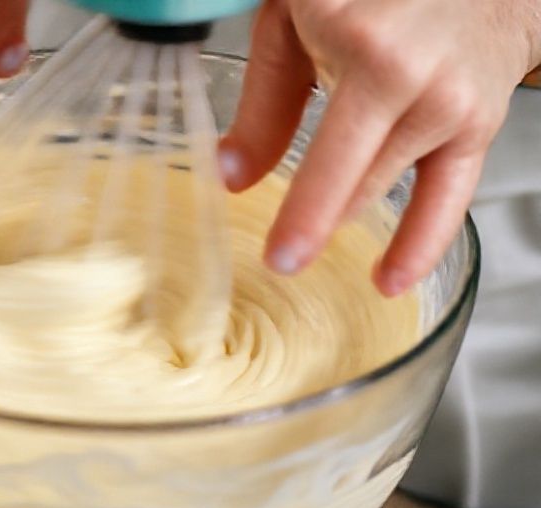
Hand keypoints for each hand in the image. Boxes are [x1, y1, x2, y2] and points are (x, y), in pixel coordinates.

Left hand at [219, 0, 540, 295]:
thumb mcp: (297, 18)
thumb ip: (265, 100)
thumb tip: (231, 174)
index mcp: (368, 52)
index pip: (330, 159)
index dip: (304, 216)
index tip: (279, 256)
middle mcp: (418, 84)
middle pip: (356, 183)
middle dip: (314, 225)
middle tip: (280, 262)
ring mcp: (453, 106)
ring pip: (387, 191)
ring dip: (346, 224)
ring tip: (313, 258)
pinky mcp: (480, 124)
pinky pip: (451, 198)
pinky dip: (420, 244)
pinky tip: (389, 277)